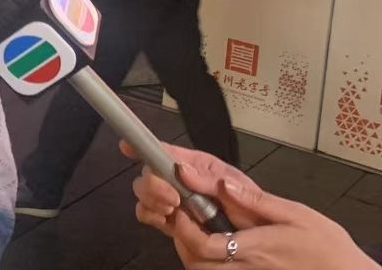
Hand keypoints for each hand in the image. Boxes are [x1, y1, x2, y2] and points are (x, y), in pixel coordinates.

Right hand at [122, 142, 260, 236]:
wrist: (254, 235)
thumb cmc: (251, 208)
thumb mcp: (239, 187)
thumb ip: (210, 179)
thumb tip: (183, 169)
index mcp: (195, 165)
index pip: (164, 150)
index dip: (142, 145)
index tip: (127, 145)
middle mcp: (178, 180)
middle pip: (148, 172)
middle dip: (153, 185)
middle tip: (171, 197)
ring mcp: (172, 200)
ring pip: (143, 193)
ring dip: (152, 201)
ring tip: (172, 209)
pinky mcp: (169, 221)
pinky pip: (146, 214)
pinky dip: (150, 216)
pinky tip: (165, 219)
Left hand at [123, 142, 378, 269]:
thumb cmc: (328, 248)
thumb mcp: (297, 214)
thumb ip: (257, 200)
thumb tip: (224, 186)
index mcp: (257, 247)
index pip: (206, 244)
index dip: (184, 228)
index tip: (181, 208)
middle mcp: (248, 267)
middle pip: (196, 263)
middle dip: (182, 240)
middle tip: (183, 218)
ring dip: (191, 253)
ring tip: (195, 230)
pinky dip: (207, 263)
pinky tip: (213, 249)